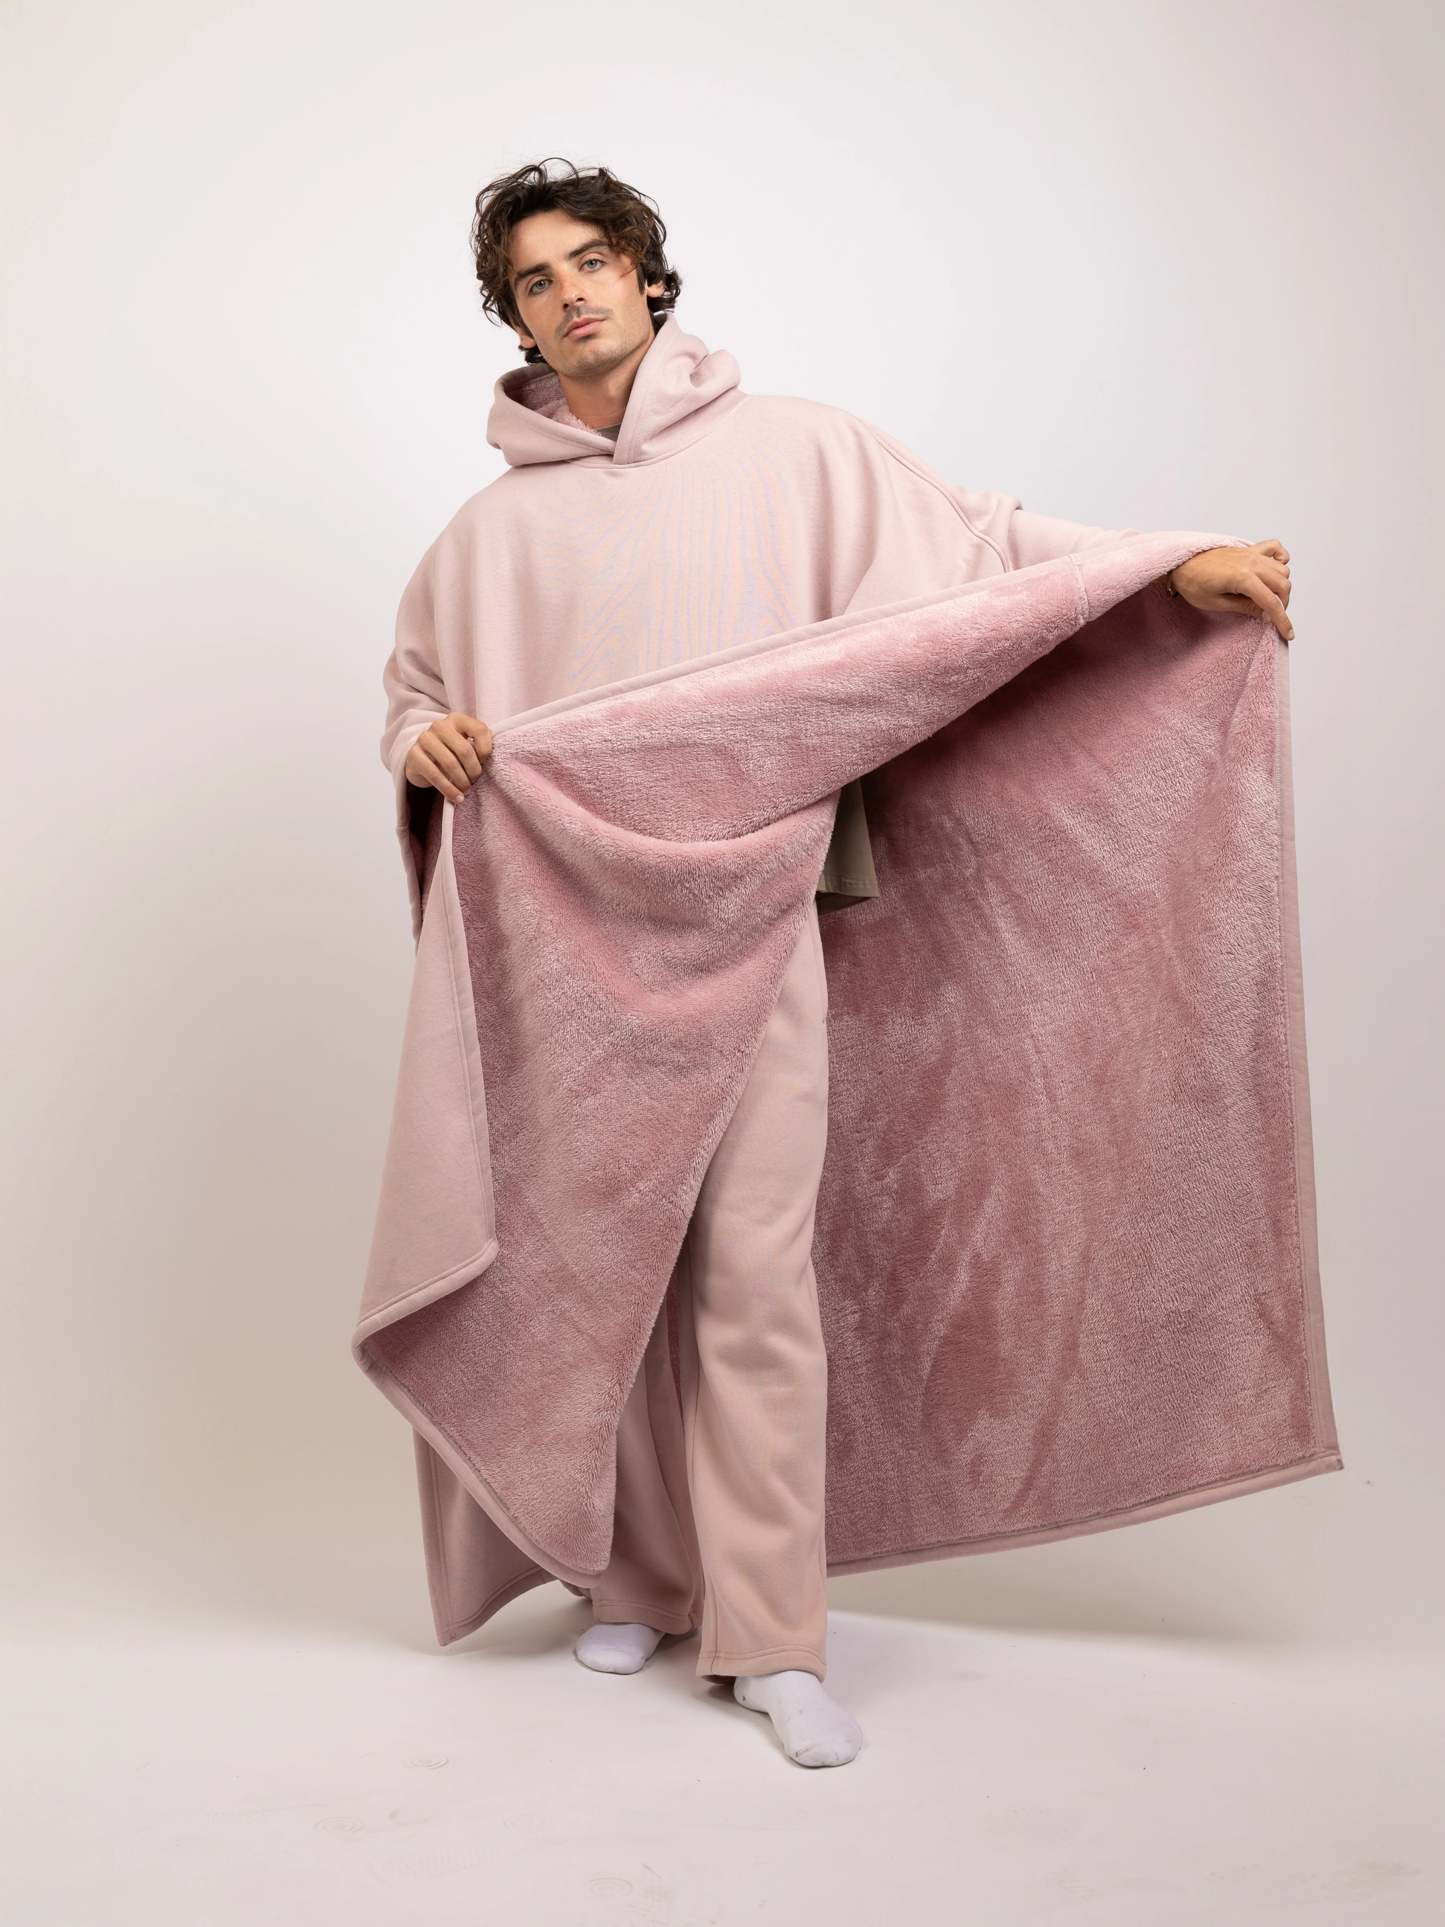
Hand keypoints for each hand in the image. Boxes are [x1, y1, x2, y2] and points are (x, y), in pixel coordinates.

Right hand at [404, 712, 492, 801]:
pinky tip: (456, 797)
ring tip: (466, 790)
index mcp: (457, 719)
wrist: (420, 759)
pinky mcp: (414, 755)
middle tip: (474, 781)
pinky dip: (449, 790)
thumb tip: (489, 761)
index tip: (484, 763)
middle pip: (465, 750)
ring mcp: (425, 739)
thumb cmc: (450, 752)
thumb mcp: (465, 743)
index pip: (479, 730)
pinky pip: (435, 775)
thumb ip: (478, 745)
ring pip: (451, 764)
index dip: (486, 750)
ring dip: (462, 781)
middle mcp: (440, 725)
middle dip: (474, 770)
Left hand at [1167, 540, 1292, 640]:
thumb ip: (1244, 607)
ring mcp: (1251, 553)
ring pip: (1282, 569)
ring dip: (1280, 586)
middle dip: (1282, 604)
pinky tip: (1274, 570)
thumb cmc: (1192, 583)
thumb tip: (1265, 614)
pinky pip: (1275, 547)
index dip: (1282, 620)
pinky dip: (1281, 558)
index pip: (1271, 601)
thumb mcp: (1216, 604)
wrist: (1180, 564)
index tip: (1288, 633)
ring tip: (1267, 597)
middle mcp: (1251, 562)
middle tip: (1271, 615)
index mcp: (1242, 577)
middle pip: (1283, 585)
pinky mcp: (1249, 549)